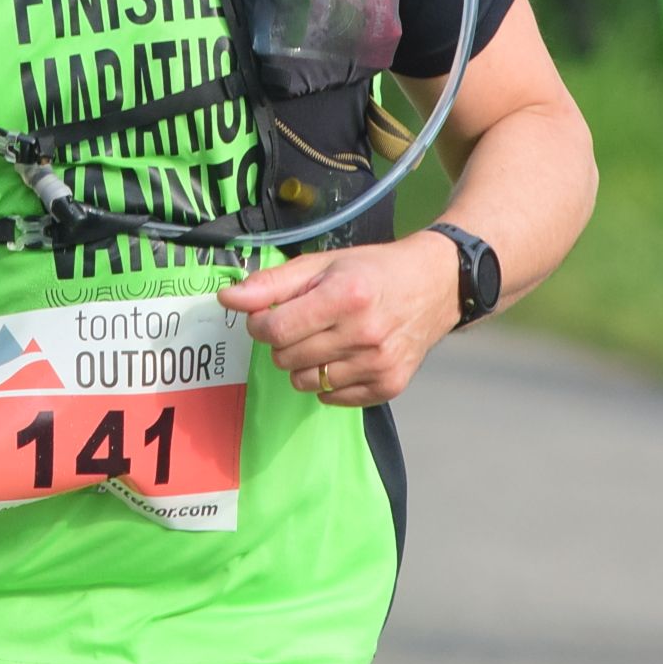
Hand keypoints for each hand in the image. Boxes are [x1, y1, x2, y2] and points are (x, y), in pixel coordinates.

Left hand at [219, 234, 461, 406]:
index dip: (260, 323)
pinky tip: (344, 355)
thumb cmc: (373, 271)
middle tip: (305, 322)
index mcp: (345, 297)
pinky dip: (327, 381)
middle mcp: (364, 334)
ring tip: (326, 338)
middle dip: (283, 341)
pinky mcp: (388, 386)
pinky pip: (331, 397)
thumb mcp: (322, 265)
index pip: (275, 329)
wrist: (435, 286)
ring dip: (304, 363)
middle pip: (286, 358)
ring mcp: (378, 364)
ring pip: (305, 382)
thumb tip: (227, 299)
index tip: (269, 314)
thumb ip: (271, 283)